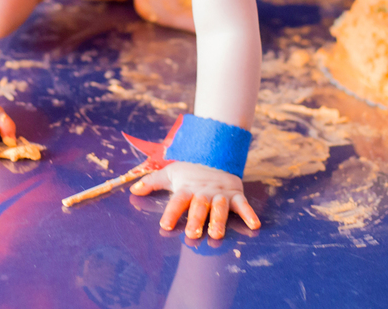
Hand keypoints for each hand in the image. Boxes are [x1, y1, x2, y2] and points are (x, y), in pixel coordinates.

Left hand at [130, 161, 260, 239]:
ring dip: (219, 220)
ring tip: (217, 234)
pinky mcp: (236, 195)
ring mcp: (221, 193)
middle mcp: (204, 192)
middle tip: (192, 233)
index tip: (165, 225)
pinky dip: (249, 214)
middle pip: (200, 206)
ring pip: (220, 207)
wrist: (216, 154)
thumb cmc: (190, 170)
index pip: (178, 200)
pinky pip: (243, 205)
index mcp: (187, 188)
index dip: (172, 212)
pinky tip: (254, 225)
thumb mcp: (171, 173)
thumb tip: (133, 190)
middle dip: (196, 219)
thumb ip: (152, 182)